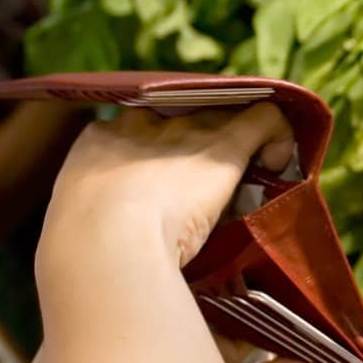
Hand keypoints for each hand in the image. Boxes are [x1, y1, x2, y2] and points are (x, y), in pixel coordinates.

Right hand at [41, 103, 294, 267]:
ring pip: (223, 115)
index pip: (136, 131)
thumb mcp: (83, 225)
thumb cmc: (89, 248)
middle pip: (181, 119)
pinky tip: (279, 161)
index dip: (158, 152)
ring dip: (240, 141)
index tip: (171, 182)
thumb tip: (121, 234)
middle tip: (210, 183)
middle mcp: (141, 126)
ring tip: (251, 174)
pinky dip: (277, 135)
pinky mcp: (224, 143)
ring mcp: (184, 131)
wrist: (105, 239)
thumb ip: (102, 220)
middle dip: (199, 145)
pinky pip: (264, 118)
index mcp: (98, 144)